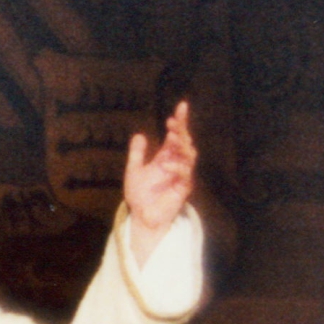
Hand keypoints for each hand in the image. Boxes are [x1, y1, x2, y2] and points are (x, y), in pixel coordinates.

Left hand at [124, 100, 196, 260]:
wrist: (141, 217)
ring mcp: (182, 175)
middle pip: (186, 141)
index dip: (180, 121)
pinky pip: (185, 174)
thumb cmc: (140, 195)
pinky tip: (166, 164)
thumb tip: (138, 135)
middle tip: (172, 122)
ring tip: (171, 139)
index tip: (181, 106)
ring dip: (181, 146)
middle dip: (181, 130)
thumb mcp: (134, 172)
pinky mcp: (183, 188)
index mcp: (167, 156)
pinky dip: (176, 167)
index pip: (176, 135)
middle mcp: (176, 163)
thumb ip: (137, 154)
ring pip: (190, 155)